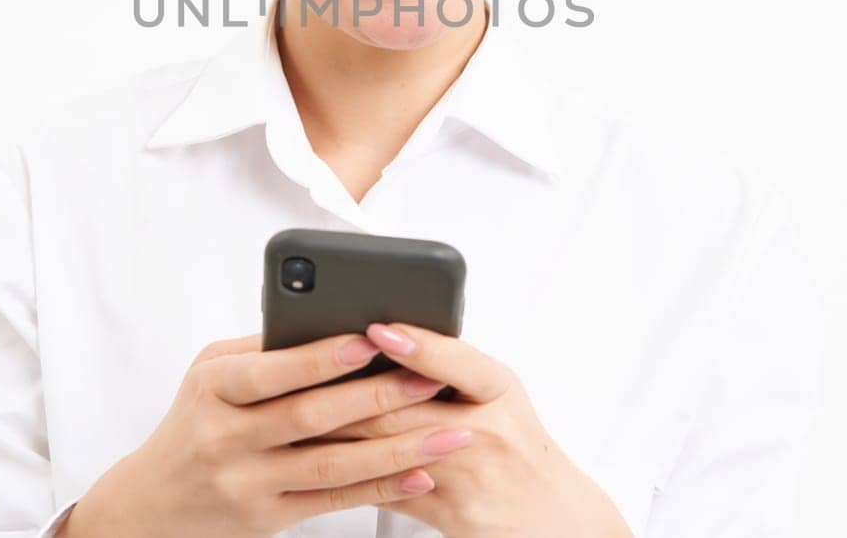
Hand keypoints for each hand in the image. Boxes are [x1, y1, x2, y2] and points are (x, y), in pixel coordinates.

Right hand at [62, 330, 477, 537]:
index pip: (272, 370)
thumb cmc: (194, 421)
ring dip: (398, 448)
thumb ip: (263, 350)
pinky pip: (335, 500)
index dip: (322, 356)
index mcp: (213, 388)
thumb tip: (333, 318)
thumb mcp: (209, 375)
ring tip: (449, 431)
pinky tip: (421, 473)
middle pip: (311, 416)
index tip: (371, 338)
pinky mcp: (267, 519)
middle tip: (431, 378)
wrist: (150, 504)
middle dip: (378, 396)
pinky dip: (382, 487)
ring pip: (333, 464)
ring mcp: (247, 483)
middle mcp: (226, 437)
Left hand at [304, 322, 634, 536]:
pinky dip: (350, 472)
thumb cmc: (516, 447)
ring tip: (294, 408)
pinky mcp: (450, 513)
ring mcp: (469, 474)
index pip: (456, 360)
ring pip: (388, 448)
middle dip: (347, 389)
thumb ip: (450, 368)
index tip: (378, 327)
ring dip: (337, 430)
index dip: (415, 344)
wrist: (552, 519)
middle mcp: (487, 430)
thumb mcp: (497, 396)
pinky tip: (316, 458)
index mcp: (499, 390)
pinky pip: (389, 488)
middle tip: (300, 367)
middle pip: (405, 406)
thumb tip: (383, 336)